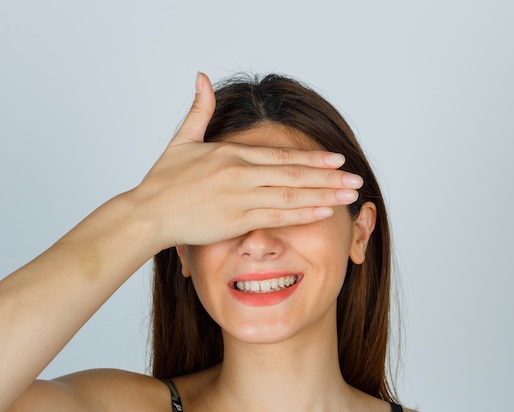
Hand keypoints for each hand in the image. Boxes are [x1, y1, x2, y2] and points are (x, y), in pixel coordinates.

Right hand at [131, 72, 362, 247]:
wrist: (146, 213)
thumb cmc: (163, 181)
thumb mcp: (181, 140)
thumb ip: (199, 110)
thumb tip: (201, 77)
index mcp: (230, 155)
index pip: (281, 156)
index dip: (312, 159)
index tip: (337, 160)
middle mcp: (239, 174)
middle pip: (293, 175)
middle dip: (328, 177)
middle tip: (355, 179)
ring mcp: (239, 198)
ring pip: (290, 196)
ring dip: (322, 195)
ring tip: (347, 195)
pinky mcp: (235, 221)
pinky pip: (275, 217)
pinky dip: (301, 214)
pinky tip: (322, 212)